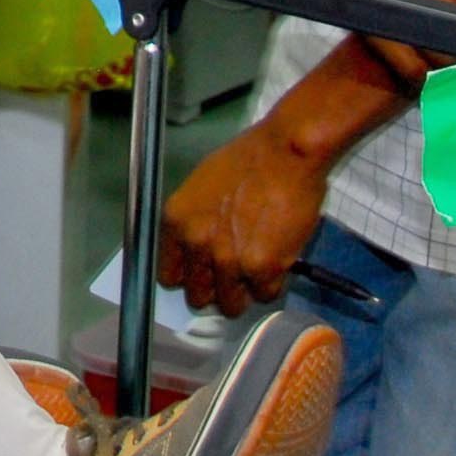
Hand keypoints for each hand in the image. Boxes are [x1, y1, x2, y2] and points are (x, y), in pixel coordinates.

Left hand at [163, 119, 332, 317]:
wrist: (286, 152)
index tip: (201, 274)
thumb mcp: (202, 186)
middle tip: (233, 273)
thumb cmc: (249, 159)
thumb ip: (194, 222)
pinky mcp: (261, 268)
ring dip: (244, 291)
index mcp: (177, 221)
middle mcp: (197, 243)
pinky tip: (277, 259)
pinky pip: (264, 295)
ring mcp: (228, 259)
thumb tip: (197, 250)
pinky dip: (272, 284)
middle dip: (216, 288)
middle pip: (198, 295)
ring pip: (230, 304)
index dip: (189, 276)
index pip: (169, 275)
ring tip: (257, 267)